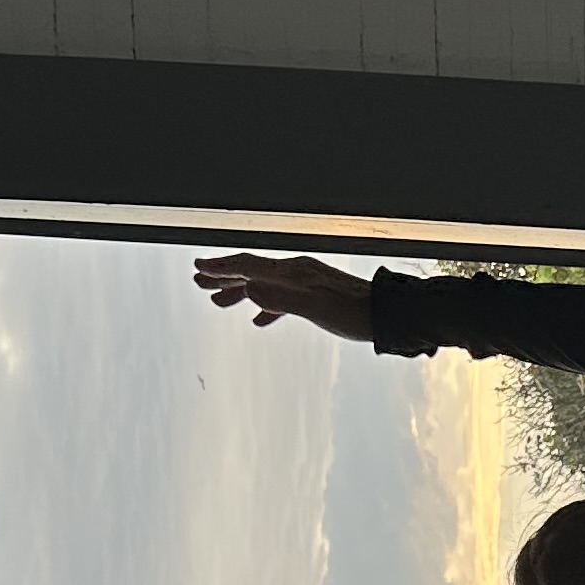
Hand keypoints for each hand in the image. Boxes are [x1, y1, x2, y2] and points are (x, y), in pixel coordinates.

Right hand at [192, 253, 372, 343]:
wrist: (386, 315)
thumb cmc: (353, 314)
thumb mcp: (315, 308)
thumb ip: (281, 299)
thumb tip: (249, 288)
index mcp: (292, 273)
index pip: (249, 266)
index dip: (221, 268)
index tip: (197, 269)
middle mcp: (296, 272)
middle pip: (252, 270)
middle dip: (224, 276)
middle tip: (198, 282)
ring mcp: (305, 283)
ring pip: (265, 283)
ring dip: (240, 290)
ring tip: (218, 301)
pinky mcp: (315, 296)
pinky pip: (281, 297)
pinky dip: (264, 305)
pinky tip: (258, 318)